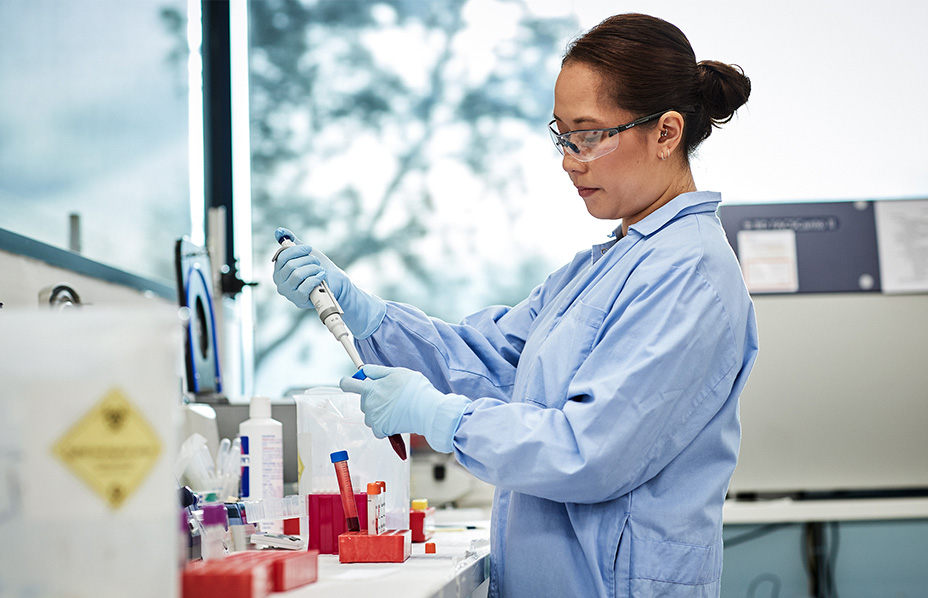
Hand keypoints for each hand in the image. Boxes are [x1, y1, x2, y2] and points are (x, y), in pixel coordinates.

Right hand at [272, 227, 385, 337]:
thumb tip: (279, 231)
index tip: (309, 249)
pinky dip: (315, 279)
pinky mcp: (298, 300)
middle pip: (290, 265)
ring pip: (297, 274)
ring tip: (320, 270)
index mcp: (278, 270)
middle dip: (308, 260)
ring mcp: (288, 293)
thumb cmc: (318, 268)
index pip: (282, 256)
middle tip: (317, 263)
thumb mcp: (305, 253)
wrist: (335, 282)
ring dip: (313, 269)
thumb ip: (291, 242)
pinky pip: (304, 287)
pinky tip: (321, 277)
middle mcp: (279, 282)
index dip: (297, 250)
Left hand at [340, 365, 469, 453]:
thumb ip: (377, 371)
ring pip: (370, 415)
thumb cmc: (414, 390)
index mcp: (370, 388)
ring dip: (379, 412)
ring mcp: (373, 418)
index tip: (349, 382)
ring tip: (396, 409)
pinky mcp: (379, 430)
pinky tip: (396, 420)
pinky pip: (377, 428)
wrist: (426, 409)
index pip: (348, 384)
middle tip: (391, 397)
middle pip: (364, 401)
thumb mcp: (396, 372)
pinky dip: (385, 426)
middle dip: (373, 398)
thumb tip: (365, 370)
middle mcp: (368, 403)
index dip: (347, 382)